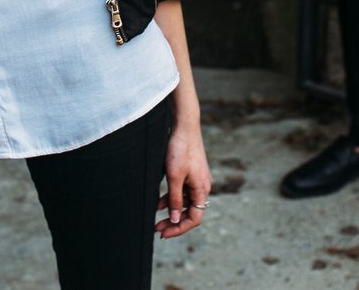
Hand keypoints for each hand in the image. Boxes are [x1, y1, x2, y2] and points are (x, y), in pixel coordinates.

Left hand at [155, 118, 210, 239]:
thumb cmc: (180, 149)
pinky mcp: (191, 172)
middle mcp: (202, 186)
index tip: (164, 233)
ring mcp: (197, 179)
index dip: (179, 228)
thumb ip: (175, 199)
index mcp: (202, 189)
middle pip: (190, 212)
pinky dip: (172, 198)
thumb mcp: (174, 177)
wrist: (184, 125)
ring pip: (185, 202)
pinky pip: (183, 191)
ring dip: (172, 211)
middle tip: (158, 229)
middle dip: (174, 222)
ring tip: (156, 218)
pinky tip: (159, 203)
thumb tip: (175, 219)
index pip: (194, 218)